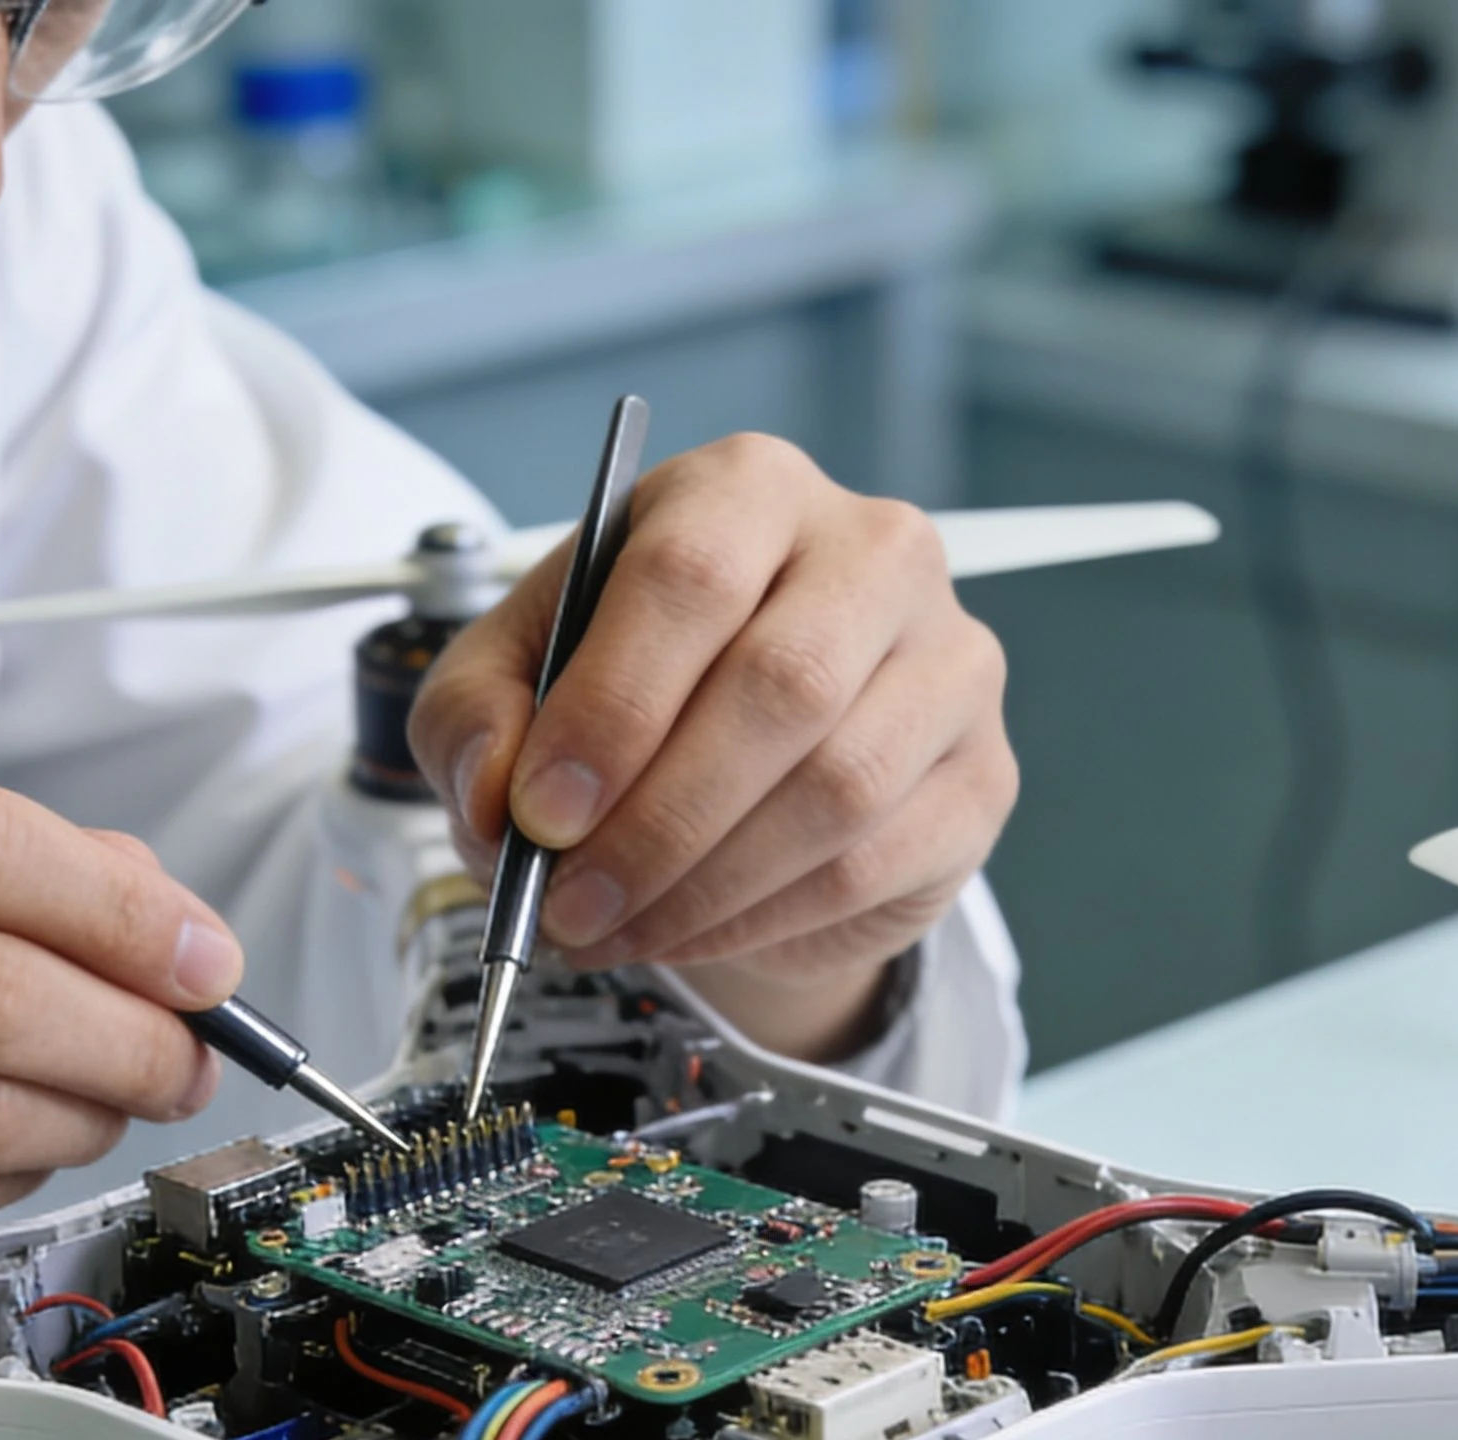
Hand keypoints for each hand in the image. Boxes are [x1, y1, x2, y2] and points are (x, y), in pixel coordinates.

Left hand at [410, 434, 1016, 1058]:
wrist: (753, 763)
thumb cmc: (634, 690)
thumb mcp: (514, 677)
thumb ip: (477, 715)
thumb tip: (498, 795)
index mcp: (748, 489)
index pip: (690, 575)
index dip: (611, 705)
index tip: (542, 810)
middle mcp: (872, 550)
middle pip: (780, 686)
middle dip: (656, 820)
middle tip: (568, 900)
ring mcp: (950, 659)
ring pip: (836, 789)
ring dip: (703, 885)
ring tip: (613, 927)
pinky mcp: (980, 772)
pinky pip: (873, 863)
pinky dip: (760, 917)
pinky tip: (689, 931)